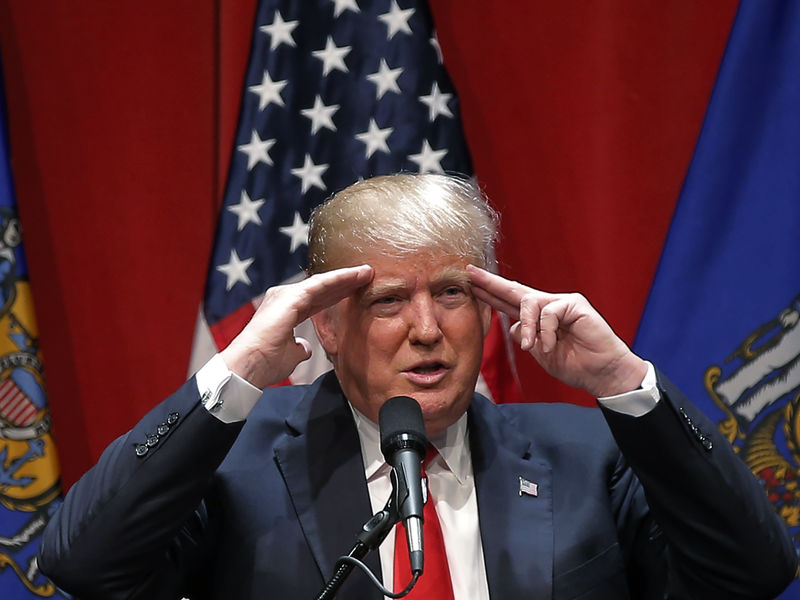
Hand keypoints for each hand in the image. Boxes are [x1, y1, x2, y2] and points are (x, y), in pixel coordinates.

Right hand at [221, 265, 373, 388]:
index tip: (356, 291)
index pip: (317, 301)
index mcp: (286, 311)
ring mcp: (286, 295)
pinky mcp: (291, 297)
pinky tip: (355, 275)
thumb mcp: (290, 355)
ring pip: (323, 283)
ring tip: (366, 271)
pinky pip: (320, 284)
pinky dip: (339, 278)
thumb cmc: (265, 363)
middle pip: (321, 289)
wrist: (249, 366)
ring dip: (345, 277)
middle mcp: (284, 298)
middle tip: (366, 275)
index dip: (337, 295)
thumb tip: (305, 348)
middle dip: (344, 283)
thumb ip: (299, 348)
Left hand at [466, 265, 646, 396]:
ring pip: (529, 303)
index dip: (490, 294)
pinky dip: (546, 333)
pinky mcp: (575, 304)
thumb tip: (511, 325)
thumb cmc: (575, 364)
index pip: (509, 302)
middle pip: (515, 290)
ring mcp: (562, 303)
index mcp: (538, 318)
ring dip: (527, 327)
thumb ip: (525, 337)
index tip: (471, 285)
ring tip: (529, 346)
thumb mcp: (540, 352)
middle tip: (470, 272)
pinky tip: (550, 346)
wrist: (601, 374)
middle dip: (491, 282)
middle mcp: (548, 306)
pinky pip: (549, 313)